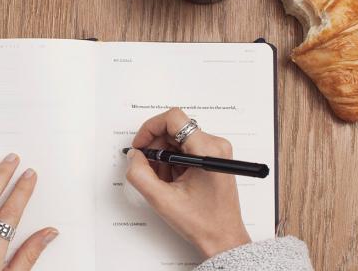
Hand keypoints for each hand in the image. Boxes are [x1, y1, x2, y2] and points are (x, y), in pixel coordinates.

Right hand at [126, 108, 250, 257]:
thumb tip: (134, 155)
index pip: (174, 119)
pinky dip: (173, 162)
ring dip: (164, 157)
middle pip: (174, 129)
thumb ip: (140, 174)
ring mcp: (216, 151)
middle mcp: (215, 145)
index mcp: (207, 150)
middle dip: (156, 147)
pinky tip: (172, 181)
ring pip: (178, 139)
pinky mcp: (213, 157)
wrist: (223, 238)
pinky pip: (185, 148)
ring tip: (163, 181)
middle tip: (148, 168)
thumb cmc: (203, 223)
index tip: (140, 145)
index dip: (150, 128)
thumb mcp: (162, 200)